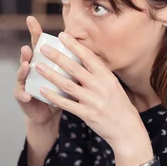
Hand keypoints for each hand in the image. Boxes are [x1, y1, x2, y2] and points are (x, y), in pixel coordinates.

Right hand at [13, 16, 61, 126]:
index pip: (38, 45)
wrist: (48, 113)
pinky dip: (24, 94)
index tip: (31, 19)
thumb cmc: (59, 92)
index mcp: (41, 62)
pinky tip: (26, 94)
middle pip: (27, 57)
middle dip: (26, 52)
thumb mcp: (66, 76)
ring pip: (21, 75)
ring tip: (25, 65)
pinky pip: (21, 95)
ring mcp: (24, 83)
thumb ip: (71, 63)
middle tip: (27, 47)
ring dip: (22, 70)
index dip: (34, 32)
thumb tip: (85, 46)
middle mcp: (30, 70)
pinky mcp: (22, 97)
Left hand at [35, 32, 151, 160]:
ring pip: (68, 85)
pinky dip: (53, 96)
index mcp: (107, 77)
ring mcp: (94, 101)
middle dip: (57, 57)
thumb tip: (84, 57)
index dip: (74, 45)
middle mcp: (101, 86)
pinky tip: (42, 90)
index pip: (88, 57)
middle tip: (43, 48)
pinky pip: (66, 104)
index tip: (61, 35)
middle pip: (75, 68)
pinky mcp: (87, 114)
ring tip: (39, 66)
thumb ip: (99, 74)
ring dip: (51, 75)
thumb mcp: (113, 85)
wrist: (128, 130)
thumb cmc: (118, 105)